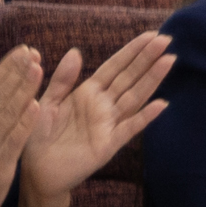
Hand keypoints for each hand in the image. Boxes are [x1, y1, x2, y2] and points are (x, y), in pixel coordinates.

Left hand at [15, 30, 172, 203]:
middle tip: (166, 39)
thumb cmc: (39, 137)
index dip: (132, 51)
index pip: (115, 67)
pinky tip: (160, 104)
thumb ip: (62, 79)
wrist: (37, 171)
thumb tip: (76, 51)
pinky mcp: (108, 144)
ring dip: (152, 79)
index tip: (150, 35)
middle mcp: (103, 105)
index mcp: (88, 92)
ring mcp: (108, 124)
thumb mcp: (47, 101)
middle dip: (147, 59)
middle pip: (129, 77)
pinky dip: (145, 117)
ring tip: (169, 61)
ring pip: (135, 97)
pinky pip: (129, 128)